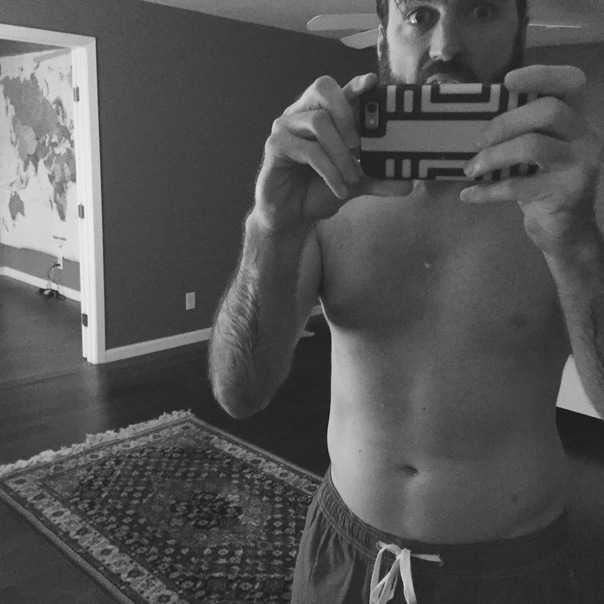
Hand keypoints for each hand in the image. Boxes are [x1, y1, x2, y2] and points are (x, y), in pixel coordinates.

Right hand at [253, 73, 413, 233]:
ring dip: (341, 153)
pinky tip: (339, 189)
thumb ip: (378, 179)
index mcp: (322, 115)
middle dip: (347, 113)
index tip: (373, 82)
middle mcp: (302, 114)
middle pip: (323, 88)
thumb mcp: (354, 183)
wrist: (292, 216)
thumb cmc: (317, 191)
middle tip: (361, 145)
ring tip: (352, 178)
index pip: (340, 90)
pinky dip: (329, 171)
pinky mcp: (275, 146)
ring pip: (319, 121)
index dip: (356, 84)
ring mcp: (286, 127)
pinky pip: (308, 150)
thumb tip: (409, 183)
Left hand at [460, 65, 603, 253]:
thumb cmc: (540, 186)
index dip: (541, 74)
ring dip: (493, 156)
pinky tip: (467, 195)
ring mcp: (580, 164)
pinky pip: (518, 186)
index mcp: (576, 119)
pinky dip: (487, 191)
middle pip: (548, 110)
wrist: (562, 232)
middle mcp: (585, 136)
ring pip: (532, 146)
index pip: (571, 83)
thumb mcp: (531, 156)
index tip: (506, 80)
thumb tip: (467, 122)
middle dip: (505, 122)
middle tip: (477, 140)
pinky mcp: (567, 192)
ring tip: (469, 169)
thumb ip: (515, 135)